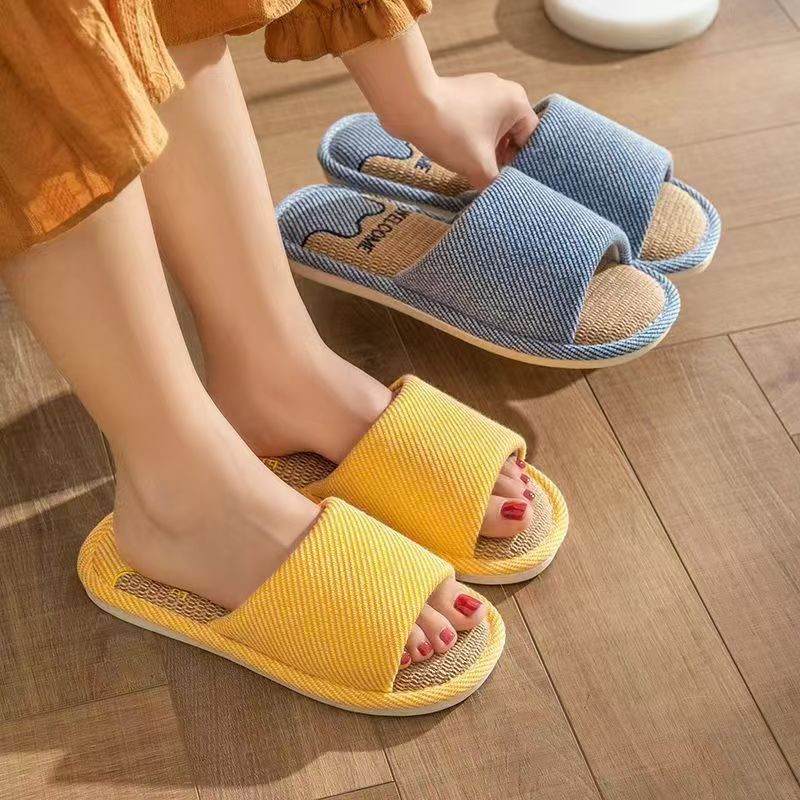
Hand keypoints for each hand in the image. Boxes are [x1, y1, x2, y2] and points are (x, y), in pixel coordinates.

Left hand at [383, 73, 537, 189]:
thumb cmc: (450, 130)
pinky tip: (461, 158)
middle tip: (494, 180)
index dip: (523, 163)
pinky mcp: (460, 96)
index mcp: (517, 101)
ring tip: (477, 172)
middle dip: (503, 159)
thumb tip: (500, 197)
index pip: (532, 138)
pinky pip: (474, 123)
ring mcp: (480, 90)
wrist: (409, 104)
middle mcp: (502, 91)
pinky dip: (472, 141)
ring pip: (492, 130)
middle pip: (512, 135)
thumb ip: (495, 184)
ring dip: (486, 152)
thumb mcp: (479, 165)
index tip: (512, 181)